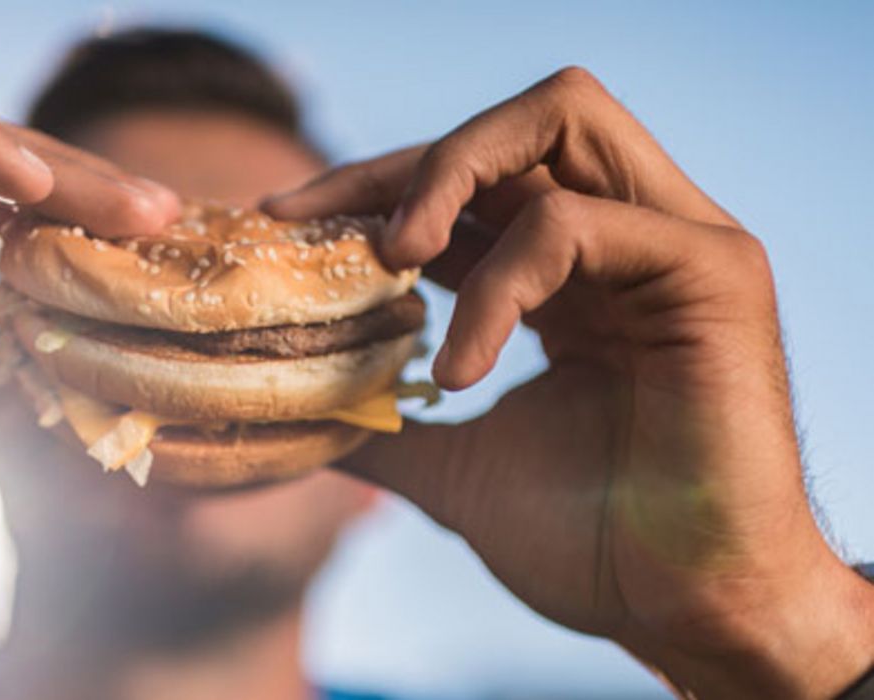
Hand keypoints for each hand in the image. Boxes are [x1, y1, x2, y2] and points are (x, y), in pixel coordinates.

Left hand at [265, 67, 873, 697]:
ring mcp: (674, 244)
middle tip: (333, 229)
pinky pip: (573, 227)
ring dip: (452, 175)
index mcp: (574, 275)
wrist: (686, 612)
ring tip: (391, 260)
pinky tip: (460, 370)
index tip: (283, 220)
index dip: (374, 186)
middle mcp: (627, 239)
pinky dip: (497, 287)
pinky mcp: (711, 271)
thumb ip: (386, 426)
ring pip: (559, 123)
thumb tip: (294, 414)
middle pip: (517, 124)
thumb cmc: (594, 542)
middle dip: (411, 160)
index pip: (471, 187)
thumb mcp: (459, 467)